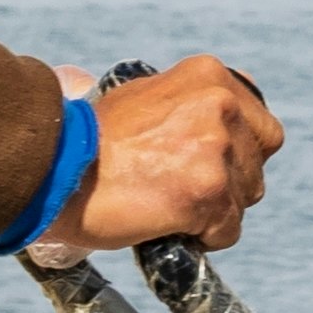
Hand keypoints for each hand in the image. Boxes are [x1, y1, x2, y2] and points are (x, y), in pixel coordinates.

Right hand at [62, 56, 283, 253]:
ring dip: (214, 210)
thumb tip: (221, 126)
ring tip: (166, 204)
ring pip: (245, 198)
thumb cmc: (89, 140)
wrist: (53, 167)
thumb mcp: (146, 96)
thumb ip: (191, 106)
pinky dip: (203, 237)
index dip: (238, 151)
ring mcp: (218, 148)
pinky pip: (228, 230)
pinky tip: (168, 223)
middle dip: (230, 182)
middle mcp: (222, 105)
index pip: (259, 123)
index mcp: (209, 76)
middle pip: (257, 162)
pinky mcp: (209, 191)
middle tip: (185, 189)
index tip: (209, 164)